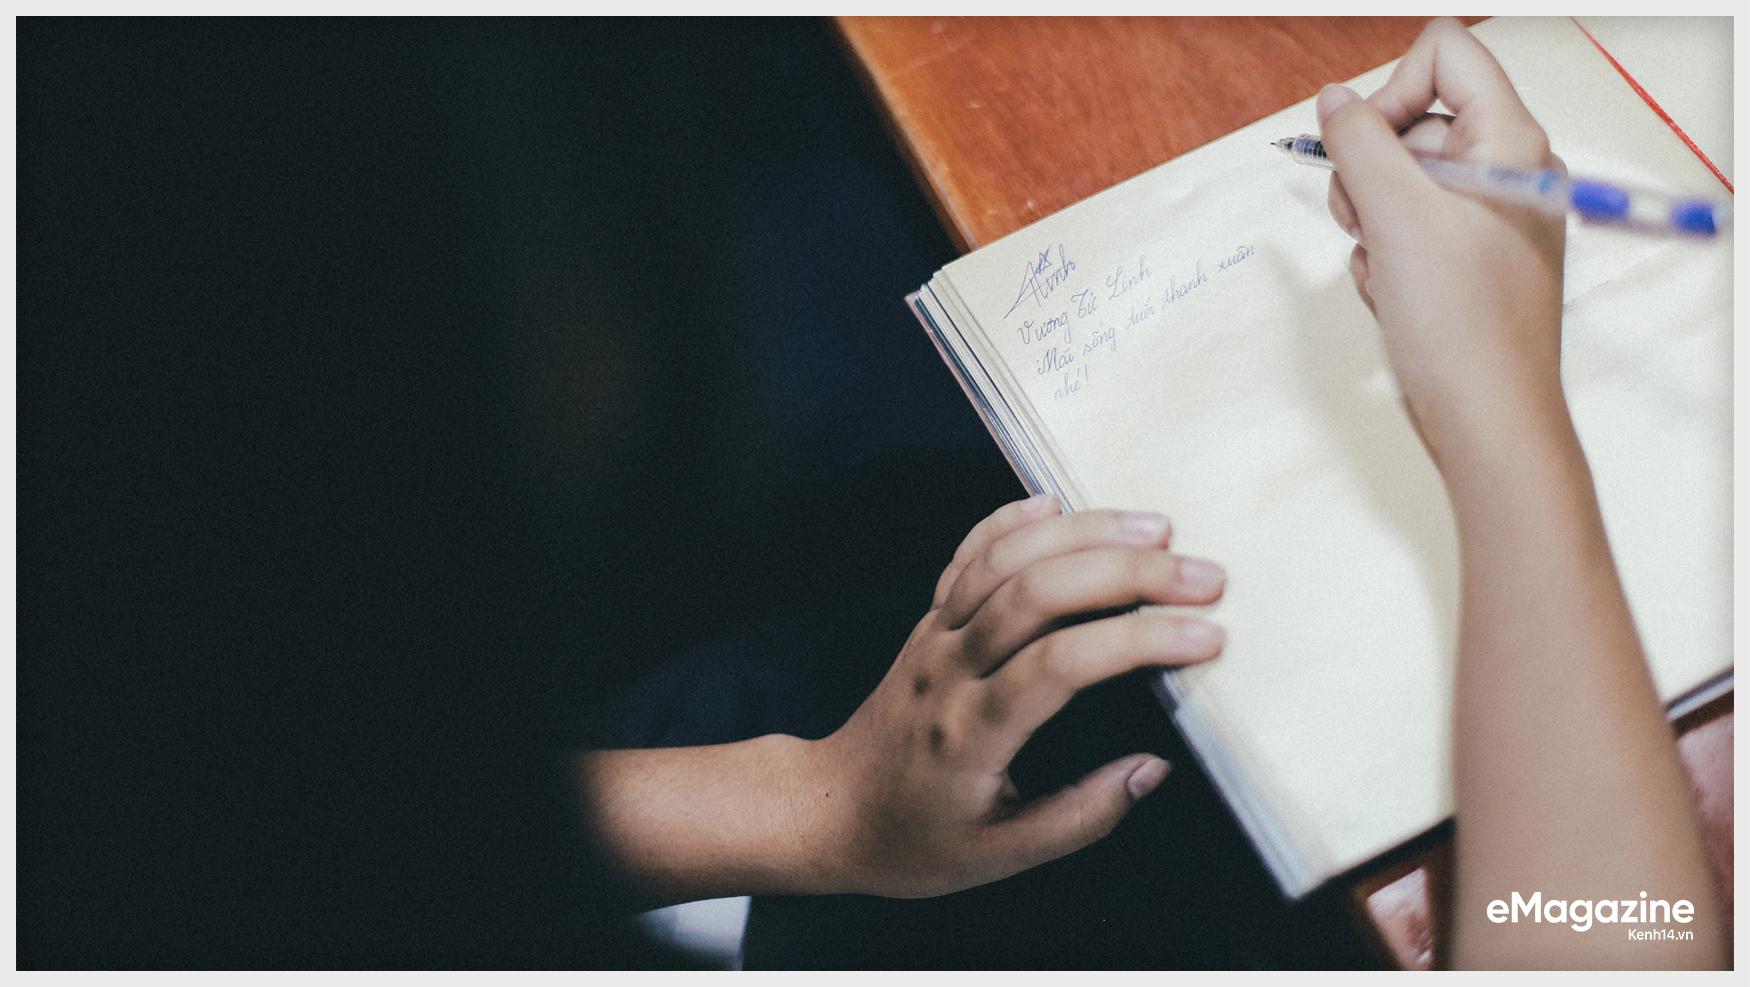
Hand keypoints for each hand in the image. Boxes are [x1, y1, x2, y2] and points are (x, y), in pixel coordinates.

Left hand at [806, 495, 1226, 897]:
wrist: (830, 809)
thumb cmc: (914, 840)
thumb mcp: (1002, 855)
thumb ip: (1083, 815)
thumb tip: (1154, 769)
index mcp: (970, 731)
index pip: (1061, 664)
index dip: (1137, 643)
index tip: (1205, 639)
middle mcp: (949, 668)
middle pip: (1038, 593)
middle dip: (1129, 573)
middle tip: (1205, 578)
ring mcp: (934, 635)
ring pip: (1005, 559)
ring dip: (1084, 532)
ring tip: (1157, 530)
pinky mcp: (928, 620)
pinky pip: (967, 556)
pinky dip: (1010, 521)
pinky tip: (1054, 503)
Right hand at [1318, 17, 1567, 466]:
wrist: (1487, 417)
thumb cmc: (1462, 326)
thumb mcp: (1396, 216)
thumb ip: (1359, 143)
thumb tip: (1334, 102)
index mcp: (1510, 141)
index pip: (1444, 55)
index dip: (1390, 91)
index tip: (1368, 149)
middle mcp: (1506, 168)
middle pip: (1413, 117)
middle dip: (1371, 168)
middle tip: (1368, 220)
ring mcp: (1487, 215)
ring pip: (1401, 178)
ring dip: (1373, 219)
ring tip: (1386, 266)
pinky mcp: (1466, 257)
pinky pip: (1406, 226)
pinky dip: (1385, 254)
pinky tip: (1395, 292)